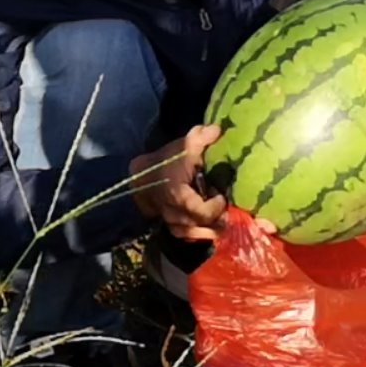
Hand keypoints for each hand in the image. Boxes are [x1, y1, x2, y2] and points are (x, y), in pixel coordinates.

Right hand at [129, 125, 230, 241]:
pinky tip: (209, 226)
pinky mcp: (170, 226)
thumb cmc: (164, 161)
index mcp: (178, 195)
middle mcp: (173, 213)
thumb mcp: (183, 146)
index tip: (220, 194)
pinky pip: (187, 237)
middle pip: (202, 226)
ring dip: (210, 229)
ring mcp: (170, 222)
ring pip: (195, 235)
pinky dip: (200, 233)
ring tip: (220, 219)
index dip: (217, 207)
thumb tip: (218, 129)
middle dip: (217, 219)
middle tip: (226, 208)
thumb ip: (201, 137)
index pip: (202, 212)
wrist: (139, 176)